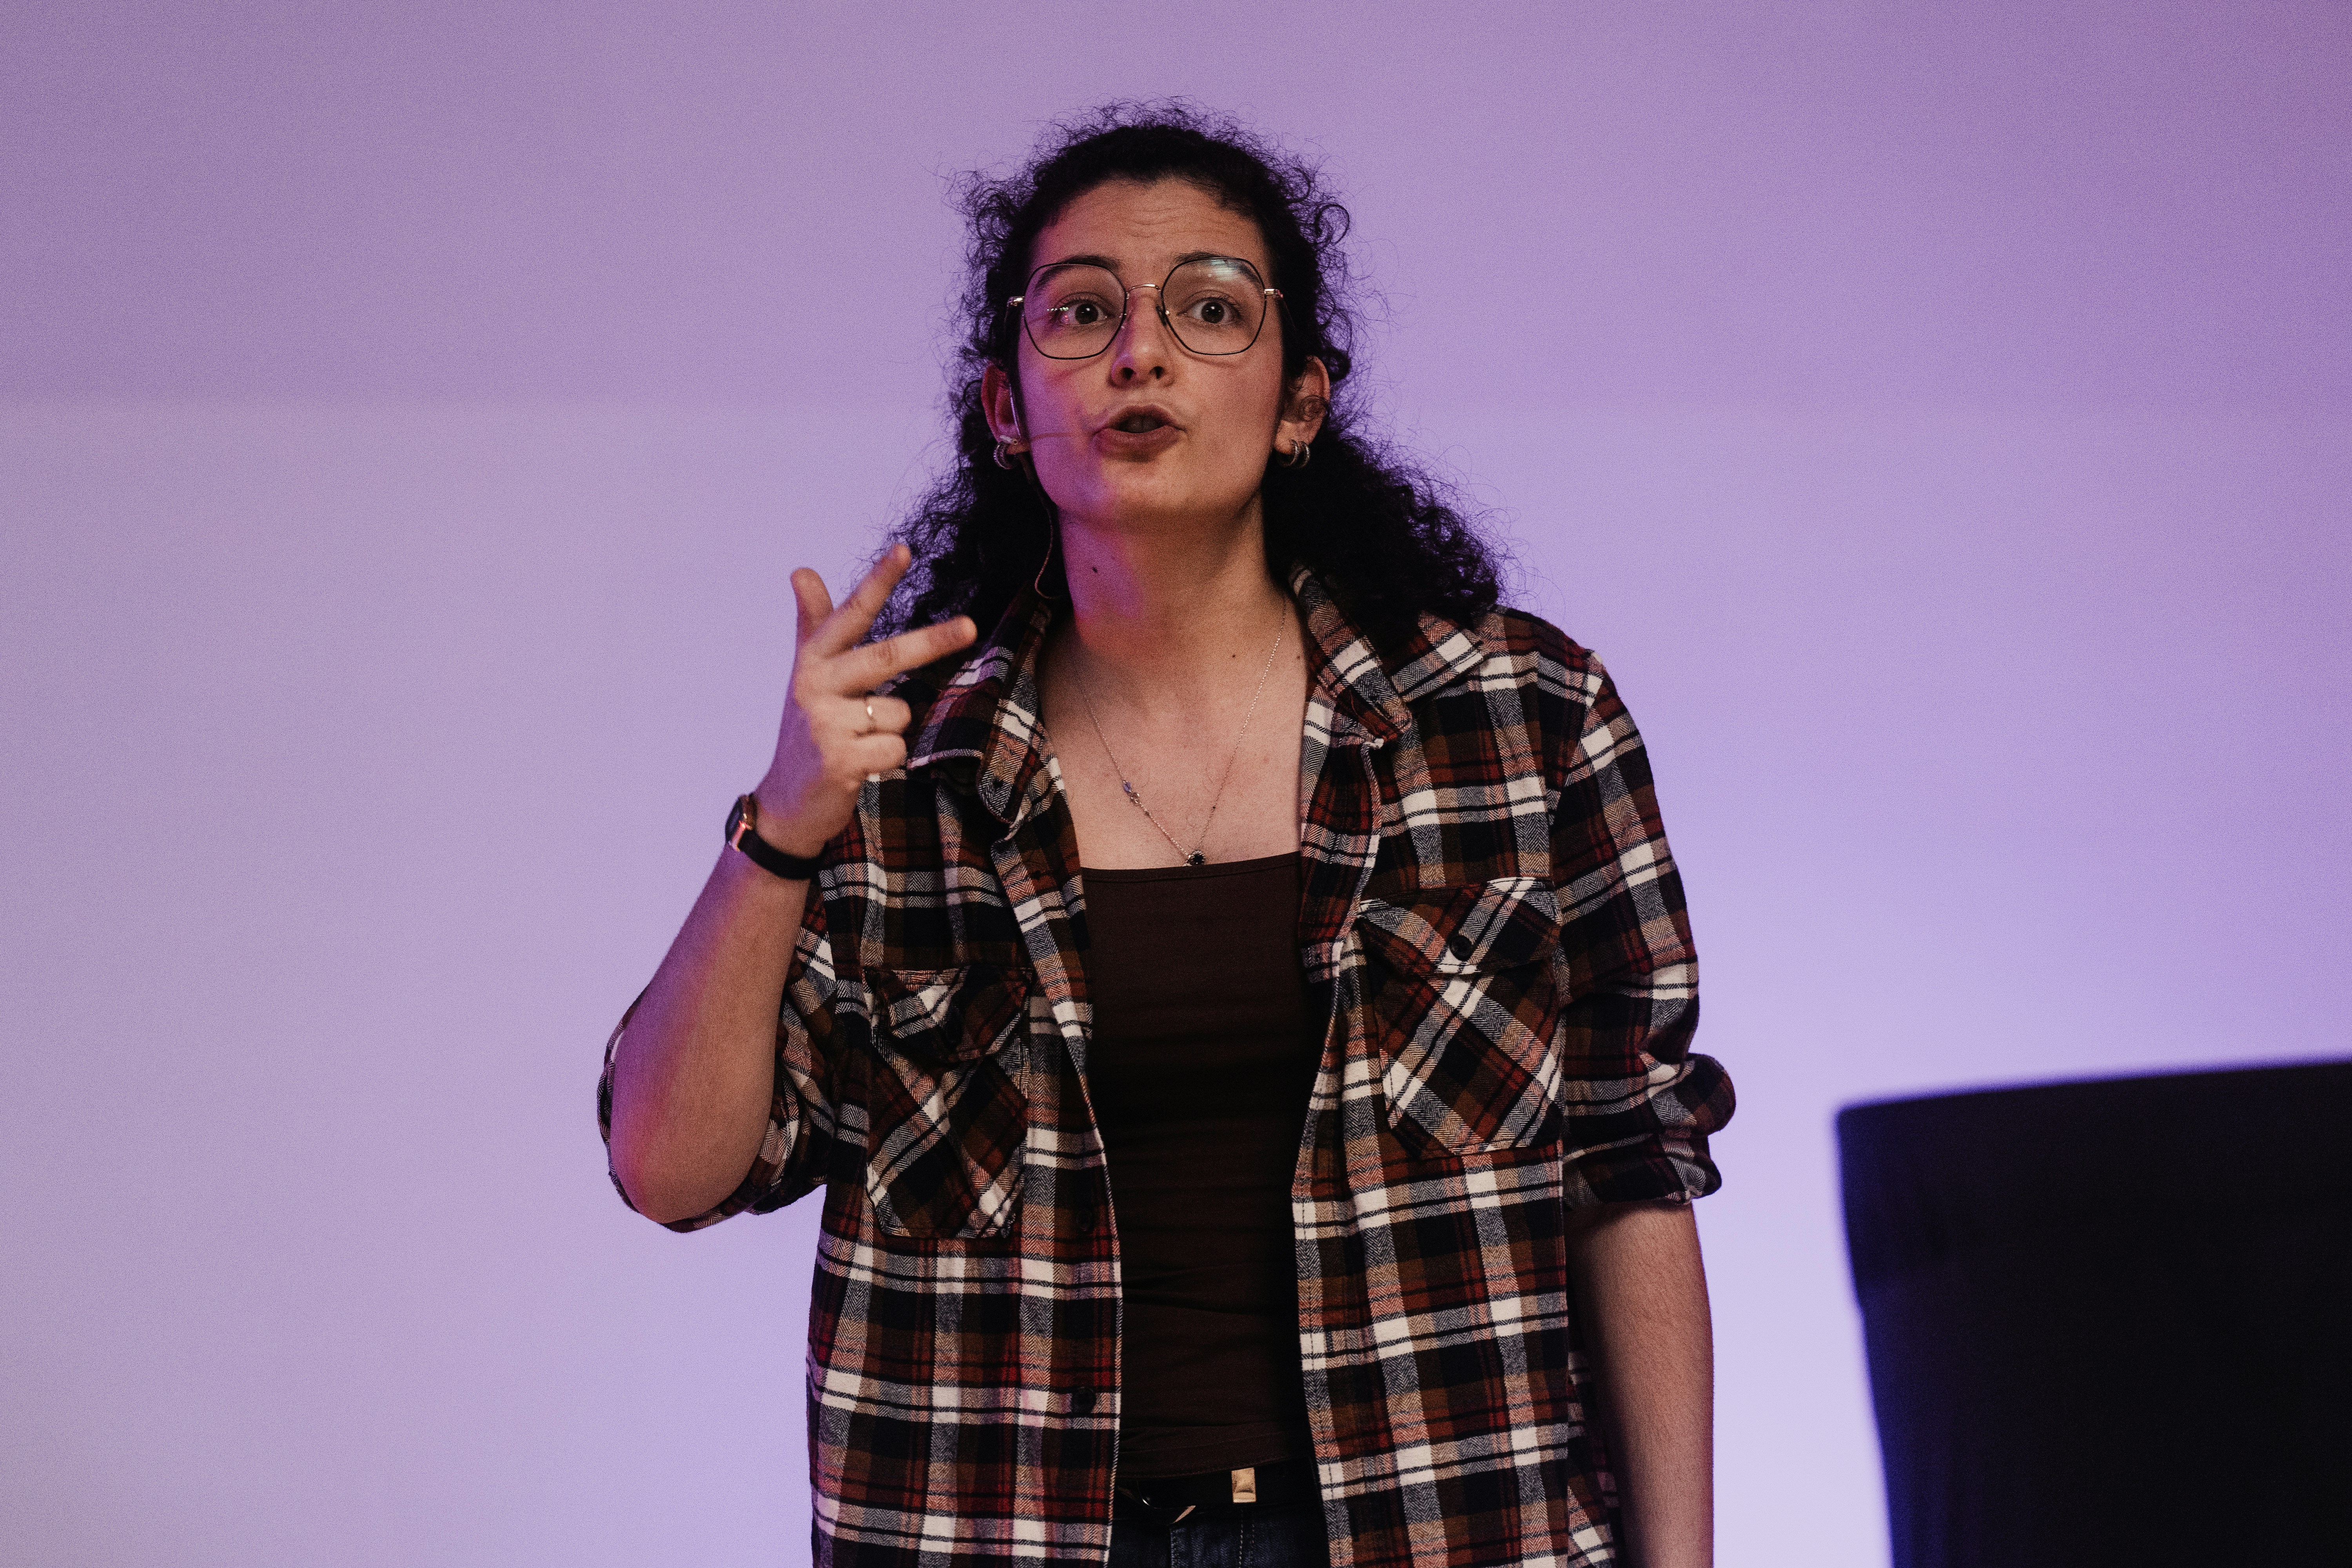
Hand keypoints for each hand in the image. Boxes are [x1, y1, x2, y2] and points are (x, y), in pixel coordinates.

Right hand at [751, 544, 976, 857]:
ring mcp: (825, 723)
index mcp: (813, 661)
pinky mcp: (839, 760)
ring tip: (860, 743)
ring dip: (892, 731)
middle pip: (886, 656)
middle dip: (931, 641)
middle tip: (970, 626)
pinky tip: (861, 767)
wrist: (786, 802)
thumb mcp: (808, 676)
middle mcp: (815, 685)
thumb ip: (812, 624)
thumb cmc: (808, 732)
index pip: (850, 614)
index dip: (877, 581)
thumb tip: (802, 570)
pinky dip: (889, 760)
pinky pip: (896, 749)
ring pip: (899, 712)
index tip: (904, 548)